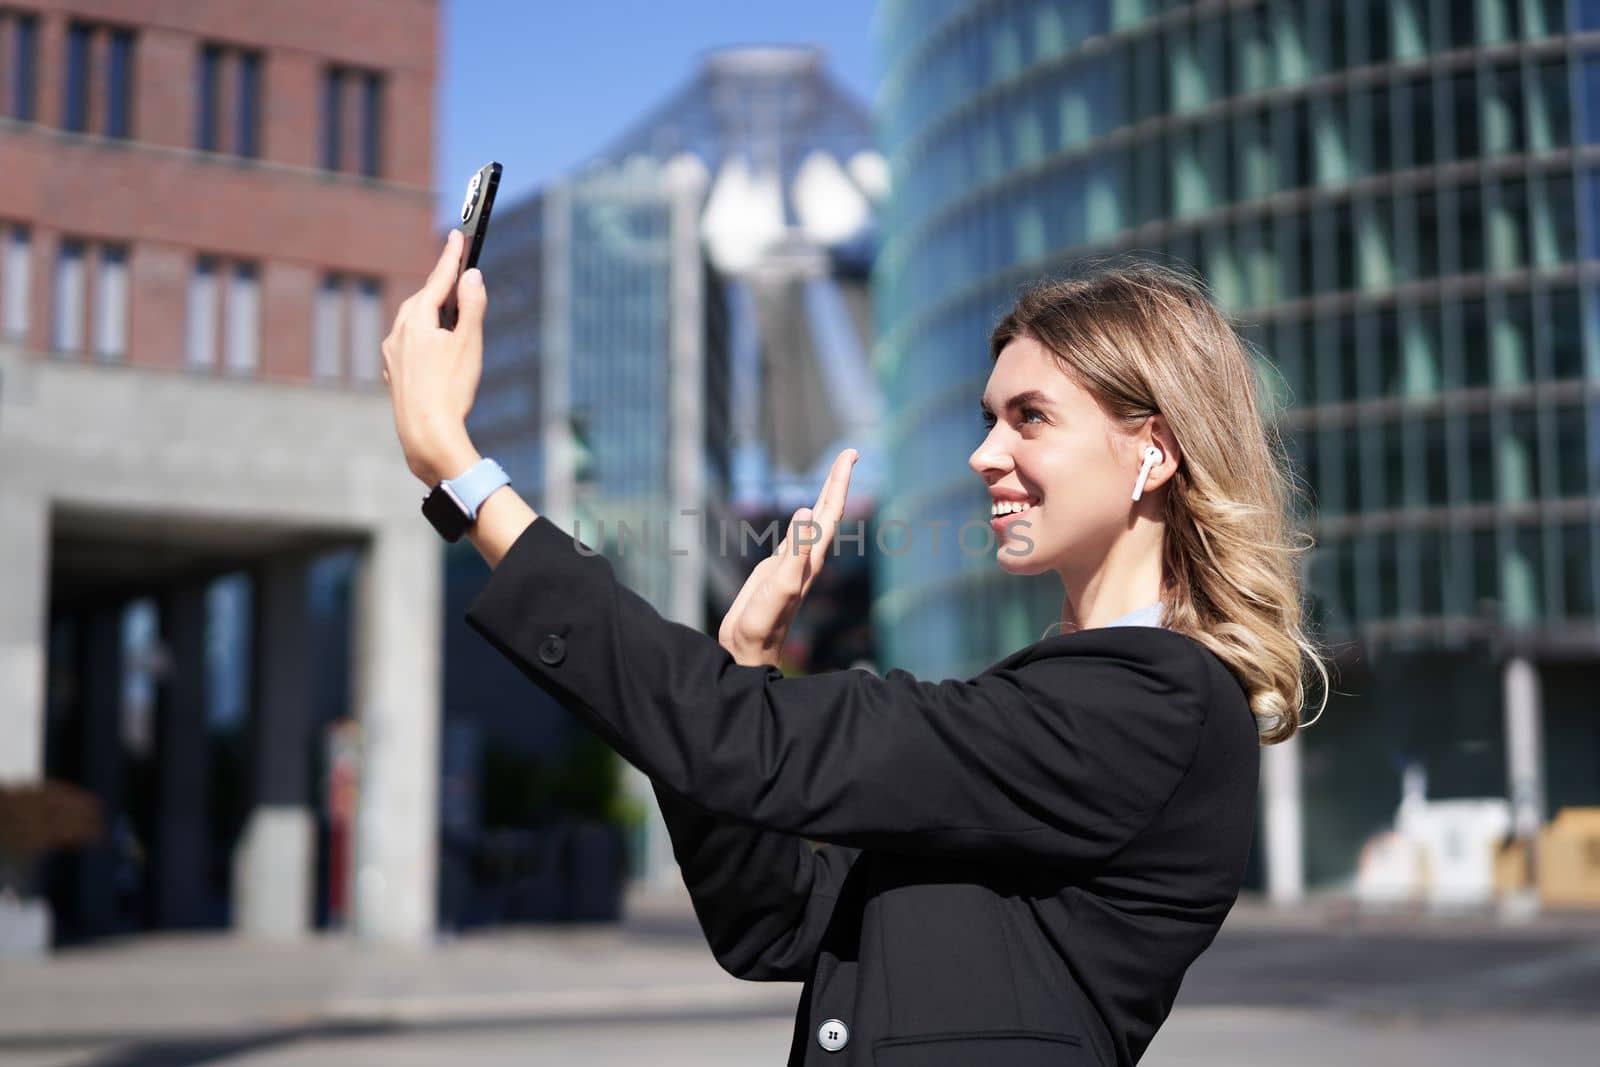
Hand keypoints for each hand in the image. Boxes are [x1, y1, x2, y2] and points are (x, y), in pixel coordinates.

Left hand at [382, 229, 484, 486]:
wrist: (425, 434)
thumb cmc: (451, 390)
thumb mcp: (469, 343)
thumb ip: (471, 306)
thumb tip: (471, 275)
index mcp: (417, 320)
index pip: (437, 279)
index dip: (450, 257)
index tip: (456, 235)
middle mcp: (399, 332)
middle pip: (422, 299)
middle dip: (440, 286)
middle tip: (457, 274)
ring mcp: (392, 353)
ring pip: (411, 321)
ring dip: (430, 312)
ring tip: (448, 314)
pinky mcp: (394, 372)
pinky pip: (406, 342)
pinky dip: (421, 335)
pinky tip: (431, 348)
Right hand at [718, 449, 857, 667]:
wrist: (749, 650)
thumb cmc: (763, 623)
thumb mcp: (779, 585)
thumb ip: (795, 551)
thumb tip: (805, 511)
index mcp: (811, 557)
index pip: (830, 511)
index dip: (839, 482)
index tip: (850, 453)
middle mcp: (807, 556)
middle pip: (827, 511)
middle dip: (837, 481)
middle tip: (850, 452)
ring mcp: (793, 562)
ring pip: (814, 521)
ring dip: (824, 497)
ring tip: (834, 475)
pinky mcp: (776, 569)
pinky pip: (796, 535)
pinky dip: (803, 517)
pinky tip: (804, 513)